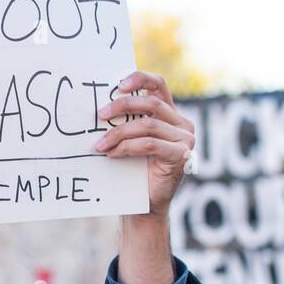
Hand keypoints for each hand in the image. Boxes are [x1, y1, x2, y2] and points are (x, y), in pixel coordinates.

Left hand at [94, 70, 193, 217]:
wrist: (145, 204)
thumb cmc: (135, 169)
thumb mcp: (130, 139)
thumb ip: (125, 121)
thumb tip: (99, 108)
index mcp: (169, 114)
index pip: (158, 86)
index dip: (140, 79)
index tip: (118, 85)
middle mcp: (181, 123)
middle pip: (151, 103)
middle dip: (122, 106)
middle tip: (99, 115)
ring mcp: (185, 139)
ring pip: (148, 125)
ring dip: (119, 133)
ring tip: (100, 145)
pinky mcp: (181, 155)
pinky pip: (150, 144)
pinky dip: (127, 147)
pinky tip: (112, 154)